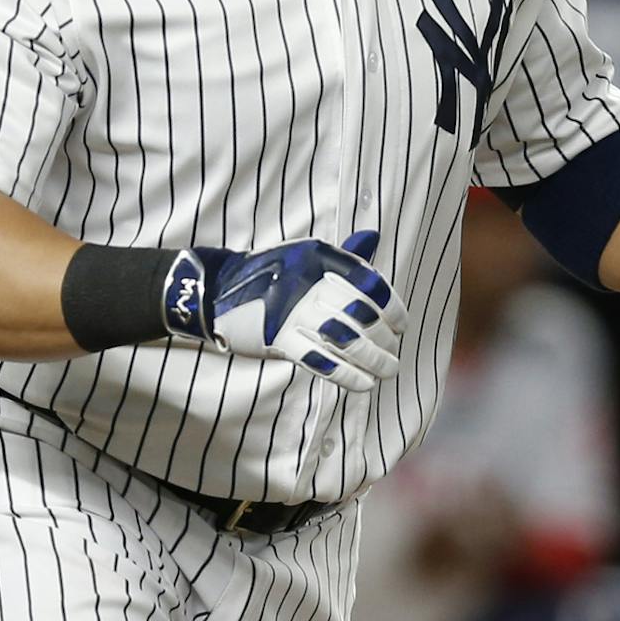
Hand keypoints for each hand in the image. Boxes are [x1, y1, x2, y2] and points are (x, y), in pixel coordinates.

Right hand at [164, 229, 404, 391]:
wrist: (218, 290)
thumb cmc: (273, 274)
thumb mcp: (306, 255)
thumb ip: (343, 256)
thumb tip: (373, 237)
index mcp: (319, 257)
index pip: (369, 283)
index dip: (391, 306)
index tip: (401, 325)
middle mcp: (308, 282)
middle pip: (361, 314)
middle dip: (384, 338)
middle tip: (394, 351)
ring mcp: (292, 311)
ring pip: (345, 340)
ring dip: (373, 359)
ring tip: (388, 370)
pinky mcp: (278, 338)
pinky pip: (320, 361)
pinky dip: (347, 375)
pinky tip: (364, 383)